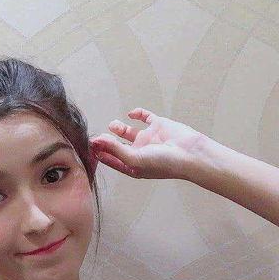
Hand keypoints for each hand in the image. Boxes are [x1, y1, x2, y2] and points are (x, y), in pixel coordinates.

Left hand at [90, 108, 206, 179]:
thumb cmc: (164, 163)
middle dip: (106, 141)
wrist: (190, 153)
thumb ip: (115, 149)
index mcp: (134, 165)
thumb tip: (98, 141)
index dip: (100, 153)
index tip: (88, 146)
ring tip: (113, 125)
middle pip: (117, 146)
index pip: (112, 159)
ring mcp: (148, 138)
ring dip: (118, 127)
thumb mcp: (134, 159)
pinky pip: (144, 117)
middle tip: (96, 136)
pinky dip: (137, 113)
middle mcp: (140, 152)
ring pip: (127, 131)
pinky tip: (131, 114)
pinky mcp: (158, 126)